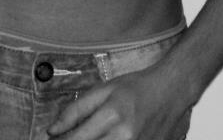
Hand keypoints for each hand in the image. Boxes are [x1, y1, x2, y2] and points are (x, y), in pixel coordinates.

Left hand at [47, 65, 190, 139]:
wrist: (171, 92)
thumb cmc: (137, 88)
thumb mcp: (104, 90)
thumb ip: (76, 110)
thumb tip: (51, 130)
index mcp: (112, 115)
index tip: (51, 139)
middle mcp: (126, 137)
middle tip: (69, 138)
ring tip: (92, 136)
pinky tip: (106, 138)